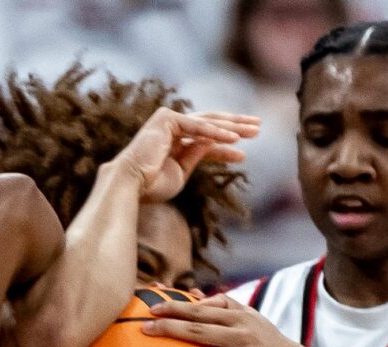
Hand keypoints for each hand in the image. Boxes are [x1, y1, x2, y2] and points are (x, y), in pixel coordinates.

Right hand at [106, 107, 256, 206]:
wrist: (129, 185)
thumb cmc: (151, 186)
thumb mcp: (182, 173)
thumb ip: (197, 156)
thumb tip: (214, 144)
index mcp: (173, 142)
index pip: (205, 141)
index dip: (225, 146)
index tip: (244, 154)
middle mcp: (171, 127)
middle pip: (210, 124)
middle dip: (235, 126)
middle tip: (258, 128)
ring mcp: (168, 120)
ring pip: (207, 122)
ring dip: (233, 126)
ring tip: (254, 131)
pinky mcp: (166, 119)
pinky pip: (198, 127)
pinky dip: (216, 133)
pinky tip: (235, 138)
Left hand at [142, 295, 330, 346]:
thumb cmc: (266, 340)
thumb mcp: (251, 317)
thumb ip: (224, 305)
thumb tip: (193, 294)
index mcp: (238, 319)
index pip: (201, 311)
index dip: (176, 308)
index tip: (151, 309)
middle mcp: (241, 337)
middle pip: (200, 332)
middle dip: (171, 329)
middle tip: (144, 330)